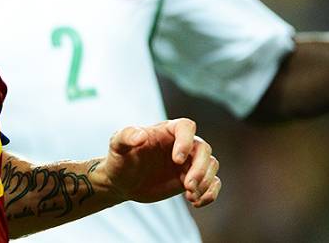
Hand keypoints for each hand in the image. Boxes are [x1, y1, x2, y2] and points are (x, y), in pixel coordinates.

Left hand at [97, 118, 219, 207]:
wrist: (122, 182)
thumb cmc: (119, 159)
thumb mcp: (117, 146)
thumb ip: (125, 136)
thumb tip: (141, 136)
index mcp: (165, 131)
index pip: (186, 127)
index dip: (186, 141)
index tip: (176, 160)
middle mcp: (180, 144)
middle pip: (203, 149)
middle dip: (200, 168)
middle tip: (187, 186)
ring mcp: (187, 162)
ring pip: (211, 165)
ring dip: (205, 182)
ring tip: (190, 196)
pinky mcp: (191, 178)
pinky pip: (212, 182)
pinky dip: (210, 193)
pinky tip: (196, 202)